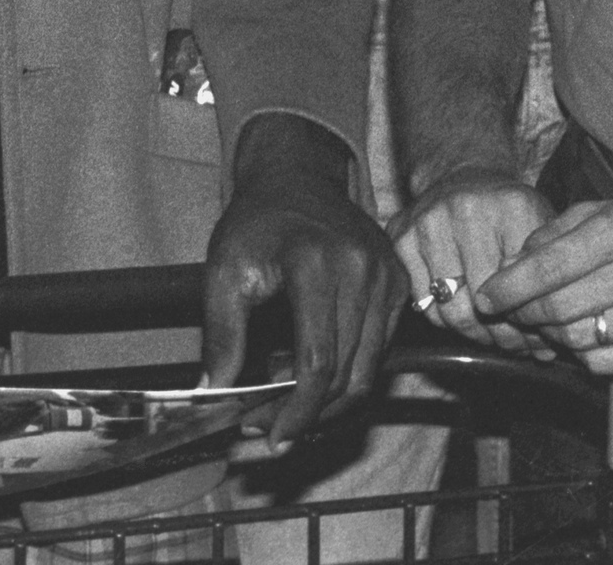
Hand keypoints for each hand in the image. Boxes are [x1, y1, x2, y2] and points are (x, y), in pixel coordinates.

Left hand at [202, 116, 403, 450]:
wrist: (295, 177)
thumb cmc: (256, 222)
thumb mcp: (224, 269)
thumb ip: (221, 332)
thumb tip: (214, 390)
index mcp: (316, 263)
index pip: (317, 362)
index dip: (296, 410)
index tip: (271, 435)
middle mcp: (361, 270)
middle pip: (346, 374)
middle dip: (308, 412)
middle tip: (270, 425)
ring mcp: (386, 276)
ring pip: (368, 371)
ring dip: (330, 401)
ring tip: (288, 404)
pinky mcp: (398, 283)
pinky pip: (379, 350)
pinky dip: (349, 373)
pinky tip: (314, 374)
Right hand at [388, 171, 554, 355]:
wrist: (464, 176)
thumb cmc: (509, 216)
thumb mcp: (541, 234)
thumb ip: (548, 280)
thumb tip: (548, 347)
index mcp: (512, 206)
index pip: (519, 289)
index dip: (528, 324)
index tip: (536, 338)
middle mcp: (466, 208)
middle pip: (481, 304)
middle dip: (501, 335)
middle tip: (514, 344)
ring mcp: (427, 221)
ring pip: (449, 311)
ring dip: (473, 333)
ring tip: (491, 335)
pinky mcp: (400, 237)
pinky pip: (423, 303)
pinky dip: (444, 318)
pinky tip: (463, 313)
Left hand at [473, 196, 612, 375]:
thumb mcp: (598, 212)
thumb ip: (551, 235)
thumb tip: (508, 267)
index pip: (552, 266)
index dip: (511, 286)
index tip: (485, 297)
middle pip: (561, 308)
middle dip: (524, 313)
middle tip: (511, 313)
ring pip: (580, 339)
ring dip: (550, 335)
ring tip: (544, 321)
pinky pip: (606, 364)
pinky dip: (581, 354)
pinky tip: (579, 336)